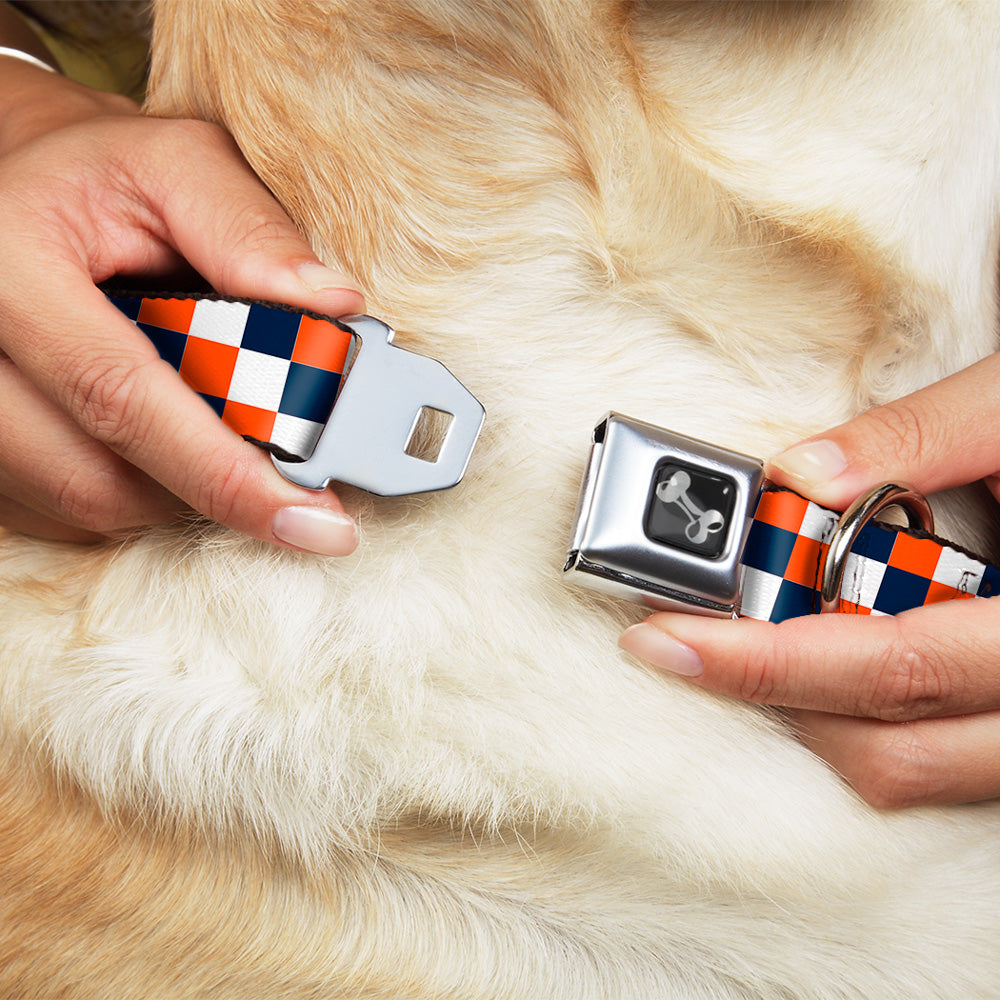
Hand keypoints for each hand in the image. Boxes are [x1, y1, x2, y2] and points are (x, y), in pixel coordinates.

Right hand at [0, 58, 363, 551]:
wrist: (19, 188)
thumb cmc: (102, 176)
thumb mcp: (177, 165)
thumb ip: (249, 229)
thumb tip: (334, 305)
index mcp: (8, 265)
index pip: (121, 396)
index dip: (225, 473)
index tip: (315, 521)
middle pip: (96, 477)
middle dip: (212, 491)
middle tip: (293, 488)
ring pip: (82, 504)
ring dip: (174, 491)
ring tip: (221, 436)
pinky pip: (59, 510)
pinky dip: (133, 490)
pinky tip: (163, 443)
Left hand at [620, 352, 999, 807]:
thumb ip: (920, 436)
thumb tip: (800, 474)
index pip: (893, 666)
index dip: (767, 662)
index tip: (666, 637)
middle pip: (892, 748)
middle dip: (768, 697)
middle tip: (679, 640)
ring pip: (915, 771)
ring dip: (814, 717)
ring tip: (742, 646)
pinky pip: (941, 760)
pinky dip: (867, 720)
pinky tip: (822, 660)